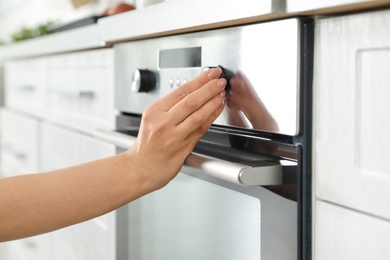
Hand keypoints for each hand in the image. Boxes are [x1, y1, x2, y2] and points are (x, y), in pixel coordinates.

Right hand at [126, 68, 226, 189]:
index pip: (180, 91)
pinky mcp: (182, 148)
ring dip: (212, 102)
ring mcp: (173, 136)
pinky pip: (200, 129)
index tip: (210, 73)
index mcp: (154, 111)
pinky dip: (211, 117)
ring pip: (197, 115)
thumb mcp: (152, 119)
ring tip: (222, 93)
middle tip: (220, 80)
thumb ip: (170, 107)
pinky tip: (217, 109)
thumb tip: (193, 91)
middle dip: (209, 88)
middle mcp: (162, 122)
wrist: (140, 168)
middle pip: (190, 101)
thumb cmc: (147, 145)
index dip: (199, 80)